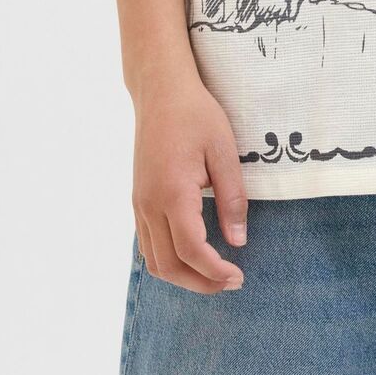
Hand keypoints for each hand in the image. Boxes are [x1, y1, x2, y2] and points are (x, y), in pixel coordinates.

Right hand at [131, 69, 249, 293]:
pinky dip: (169, 260)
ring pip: (153, 260)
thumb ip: (232, 198)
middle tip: (231, 282)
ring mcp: (139, 203)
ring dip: (183, 276)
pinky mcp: (138, 200)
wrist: (161, 92)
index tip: (237, 277)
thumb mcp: (224, 151)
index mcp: (172, 192)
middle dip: (200, 283)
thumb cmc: (196, 115)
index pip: (190, 250)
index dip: (214, 272)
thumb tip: (238, 241)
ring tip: (213, 275)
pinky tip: (192, 255)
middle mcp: (149, 204)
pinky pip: (148, 244)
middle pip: (168, 265)